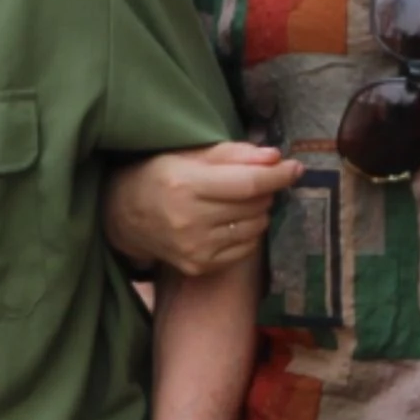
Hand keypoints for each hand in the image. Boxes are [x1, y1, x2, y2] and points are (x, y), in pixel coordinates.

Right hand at [101, 142, 294, 282]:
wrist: (123, 216)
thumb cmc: (160, 175)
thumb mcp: (191, 155)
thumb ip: (234, 154)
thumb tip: (275, 158)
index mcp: (187, 185)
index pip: (249, 184)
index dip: (278, 176)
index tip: (295, 168)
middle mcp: (191, 220)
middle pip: (255, 206)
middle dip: (264, 191)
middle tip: (252, 182)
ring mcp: (196, 248)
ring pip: (255, 228)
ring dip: (257, 212)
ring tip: (237, 202)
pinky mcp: (199, 266)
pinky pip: (245, 249)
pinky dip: (247, 233)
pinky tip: (229, 222)